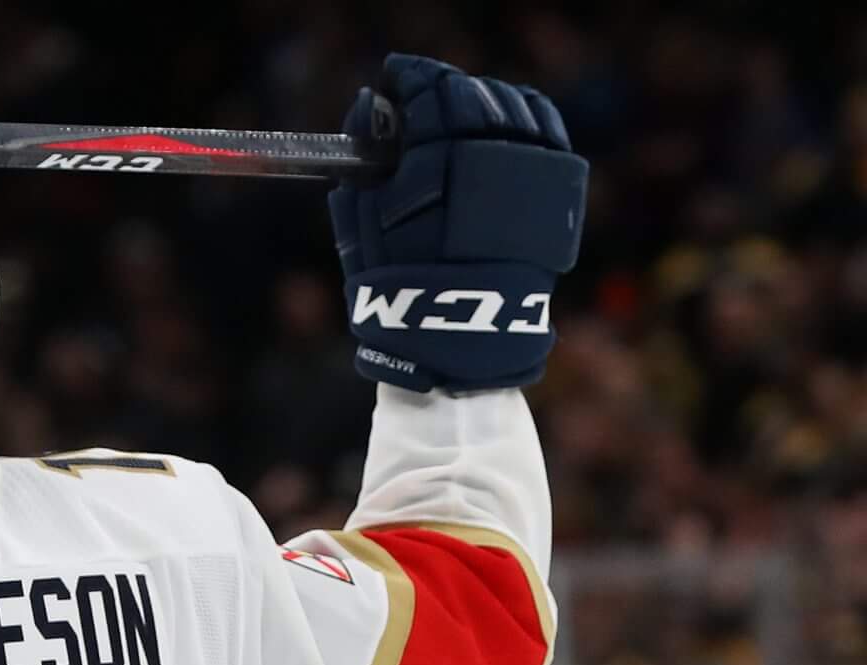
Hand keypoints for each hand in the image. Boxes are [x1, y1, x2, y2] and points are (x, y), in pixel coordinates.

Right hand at [329, 53, 586, 392]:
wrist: (465, 336)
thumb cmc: (400, 289)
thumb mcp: (360, 230)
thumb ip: (361, 162)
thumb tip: (368, 105)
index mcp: (435, 168)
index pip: (427, 93)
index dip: (408, 78)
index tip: (393, 77)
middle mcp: (489, 161)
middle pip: (469, 94)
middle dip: (442, 87)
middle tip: (422, 95)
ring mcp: (529, 172)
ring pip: (511, 104)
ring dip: (482, 97)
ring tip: (459, 110)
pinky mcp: (555, 188)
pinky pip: (545, 127)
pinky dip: (524, 114)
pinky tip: (502, 122)